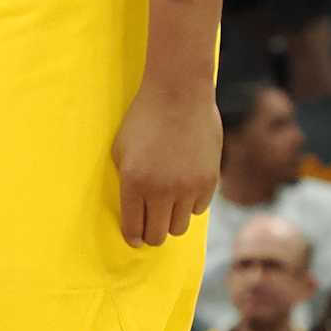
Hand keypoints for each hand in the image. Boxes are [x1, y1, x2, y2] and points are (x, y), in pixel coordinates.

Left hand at [114, 78, 220, 247]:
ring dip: (171, 220)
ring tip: (167, 208)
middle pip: (157, 236)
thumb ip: (126, 183)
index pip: (133, 228)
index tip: (134, 237)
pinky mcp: (209, 180)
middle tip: (150, 227)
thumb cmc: (144, 119)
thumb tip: (134, 211)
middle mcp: (161, 190)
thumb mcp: (121, 150)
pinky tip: (184, 190)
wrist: (179, 93)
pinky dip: (190, 204)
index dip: (132, 237)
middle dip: (150, 235)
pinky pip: (198, 209)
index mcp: (134, 183)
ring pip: (179, 227)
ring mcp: (187, 187)